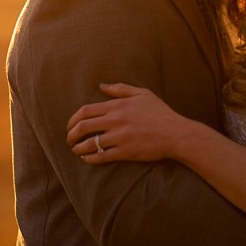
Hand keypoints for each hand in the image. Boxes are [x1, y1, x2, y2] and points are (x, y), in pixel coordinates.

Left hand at [66, 83, 187, 163]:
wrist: (176, 134)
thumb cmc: (160, 113)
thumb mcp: (143, 94)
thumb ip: (120, 89)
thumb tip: (101, 86)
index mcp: (118, 106)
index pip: (86, 111)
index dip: (72, 120)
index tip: (70, 126)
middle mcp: (116, 120)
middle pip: (83, 127)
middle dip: (71, 135)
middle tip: (69, 140)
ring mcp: (120, 137)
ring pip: (90, 143)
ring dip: (78, 148)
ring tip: (76, 151)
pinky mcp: (126, 152)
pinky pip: (101, 156)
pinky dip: (90, 159)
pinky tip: (88, 159)